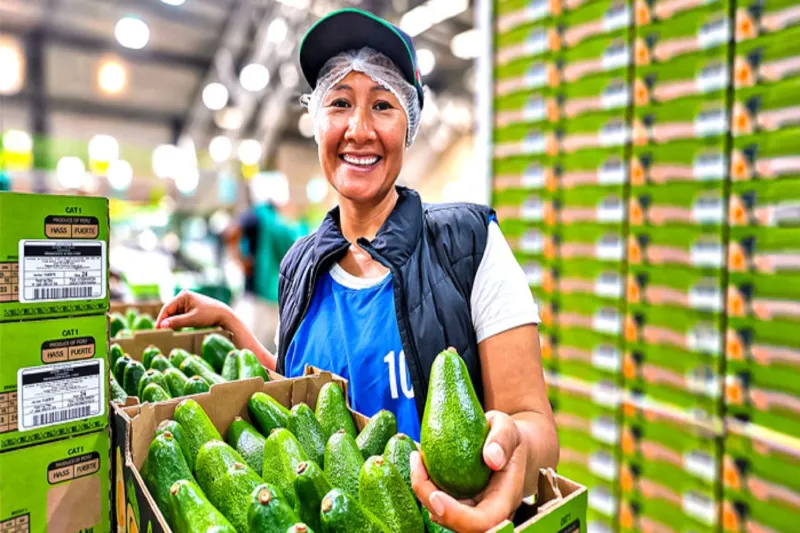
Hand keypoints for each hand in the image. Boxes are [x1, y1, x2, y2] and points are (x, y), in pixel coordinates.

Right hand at [155, 290, 233, 330]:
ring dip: (170, 322)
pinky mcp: (189, 308)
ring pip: (173, 314)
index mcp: (183, 296)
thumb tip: (162, 326)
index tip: (157, 330)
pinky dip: (176, 322)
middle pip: (169, 311)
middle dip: (165, 321)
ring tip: (165, 333)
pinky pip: (179, 315)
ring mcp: (186, 302)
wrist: (224, 316)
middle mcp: (183, 297)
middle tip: (160, 334)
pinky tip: (174, 330)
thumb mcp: (192, 319)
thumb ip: (177, 322)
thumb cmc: (210, 315)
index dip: (161, 319)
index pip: (167, 308)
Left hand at [411, 411, 527, 532]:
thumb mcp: (508, 428)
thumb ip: (503, 439)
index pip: (482, 522)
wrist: (508, 447)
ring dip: (421, 490)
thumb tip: (492, 458)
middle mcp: (487, 511)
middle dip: (428, 498)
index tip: (435, 495)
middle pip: (455, 523)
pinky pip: (436, 501)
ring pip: (441, 514)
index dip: (456, 516)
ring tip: (416, 456)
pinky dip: (423, 483)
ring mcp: (470, 509)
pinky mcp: (457, 503)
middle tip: (417, 461)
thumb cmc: (508, 437)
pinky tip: (418, 459)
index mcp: (505, 500)